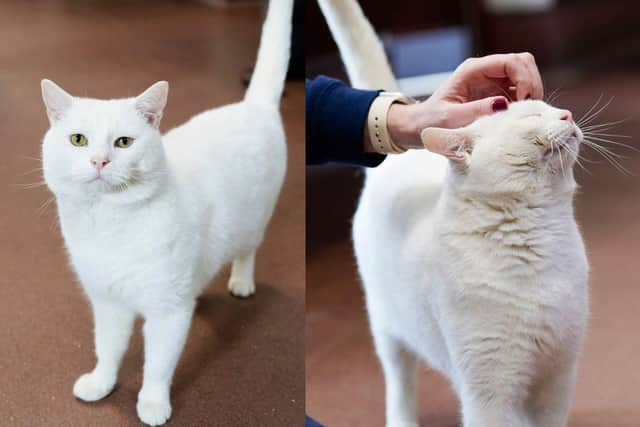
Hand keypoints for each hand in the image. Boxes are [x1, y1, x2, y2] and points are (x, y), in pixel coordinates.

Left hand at [386, 53, 543, 149]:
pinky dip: (525, 102)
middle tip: (529, 108)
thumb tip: (504, 104)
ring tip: (524, 114)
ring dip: (530, 93)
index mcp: (473, 70)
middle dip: (532, 83)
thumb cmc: (430, 122)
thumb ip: (477, 110)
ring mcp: (492, 81)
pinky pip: (519, 91)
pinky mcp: (495, 94)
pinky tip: (518, 117)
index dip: (524, 77)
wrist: (419, 128)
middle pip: (523, 63)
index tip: (525, 100)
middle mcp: (484, 71)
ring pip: (525, 76)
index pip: (511, 61)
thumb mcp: (451, 118)